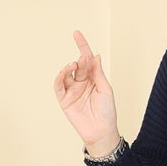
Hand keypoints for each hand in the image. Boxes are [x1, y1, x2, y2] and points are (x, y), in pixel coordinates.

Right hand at [53, 29, 118, 149]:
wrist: (102, 132)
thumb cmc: (107, 112)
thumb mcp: (105, 89)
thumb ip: (98, 72)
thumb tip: (95, 55)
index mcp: (93, 78)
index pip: (86, 59)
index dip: (82, 46)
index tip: (77, 33)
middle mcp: (81, 83)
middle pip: (77, 65)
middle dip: (80, 59)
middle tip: (83, 59)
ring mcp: (72, 91)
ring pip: (66, 73)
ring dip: (69, 67)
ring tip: (74, 65)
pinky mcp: (64, 100)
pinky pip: (58, 85)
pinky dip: (60, 76)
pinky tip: (66, 72)